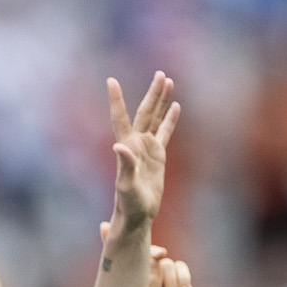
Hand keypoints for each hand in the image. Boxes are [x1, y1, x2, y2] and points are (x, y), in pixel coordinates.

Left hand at [107, 71, 178, 224]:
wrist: (137, 213)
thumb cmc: (128, 202)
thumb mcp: (126, 185)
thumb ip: (124, 166)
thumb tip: (118, 147)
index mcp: (126, 146)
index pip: (120, 117)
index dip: (116, 99)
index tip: (111, 80)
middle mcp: (135, 142)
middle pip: (144, 112)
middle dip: (153, 93)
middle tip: (160, 74)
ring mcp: (147, 147)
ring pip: (155, 118)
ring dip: (161, 100)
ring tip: (168, 80)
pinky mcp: (158, 155)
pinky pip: (165, 132)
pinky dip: (170, 119)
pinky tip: (175, 106)